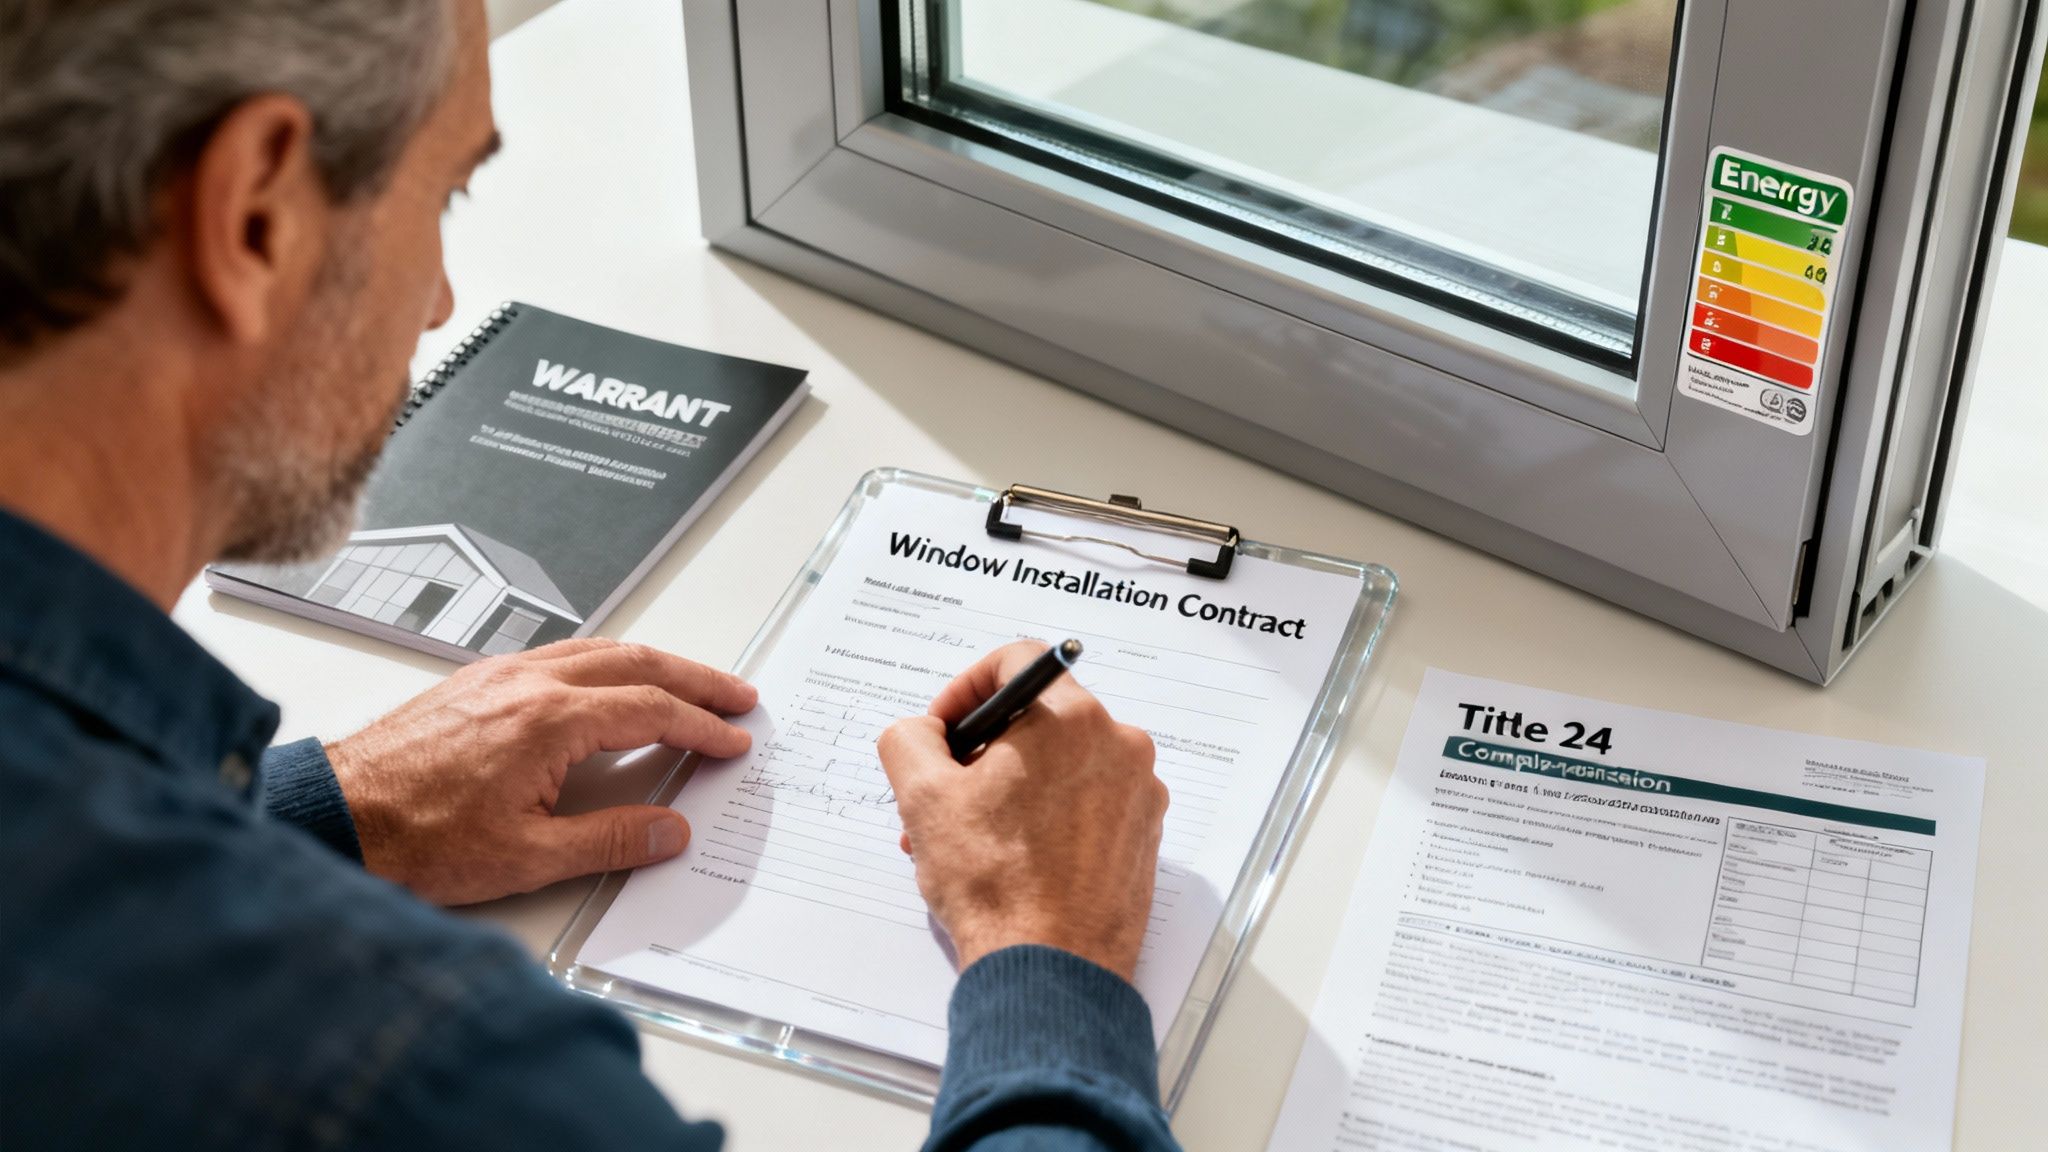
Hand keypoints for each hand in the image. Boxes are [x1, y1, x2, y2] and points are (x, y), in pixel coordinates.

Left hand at [324, 638, 756, 904]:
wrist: (337, 817)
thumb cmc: (416, 838)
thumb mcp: (526, 858)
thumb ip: (609, 840)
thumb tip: (670, 830)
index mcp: (550, 721)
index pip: (651, 711)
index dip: (701, 726)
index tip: (733, 739)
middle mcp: (529, 684)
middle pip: (636, 663)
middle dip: (696, 678)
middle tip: (737, 695)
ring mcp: (501, 676)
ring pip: (599, 650)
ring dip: (654, 663)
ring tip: (689, 682)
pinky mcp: (477, 682)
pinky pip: (562, 654)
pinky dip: (608, 661)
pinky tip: (611, 679)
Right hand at [876, 641, 1166, 979]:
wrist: (1051, 970)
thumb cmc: (996, 886)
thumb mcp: (924, 798)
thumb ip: (911, 738)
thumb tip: (922, 731)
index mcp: (1071, 720)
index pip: (1017, 661)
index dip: (966, 689)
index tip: (943, 730)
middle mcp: (1119, 746)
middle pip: (1038, 718)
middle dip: (981, 751)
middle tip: (944, 792)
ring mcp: (1137, 794)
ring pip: (1061, 764)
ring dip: (1009, 788)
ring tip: (966, 838)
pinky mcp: (1142, 836)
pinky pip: (1087, 802)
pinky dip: (1047, 816)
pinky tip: (1009, 858)